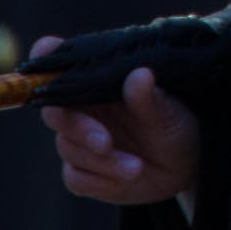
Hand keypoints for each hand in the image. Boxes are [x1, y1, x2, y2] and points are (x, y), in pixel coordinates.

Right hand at [31, 35, 200, 205]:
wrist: (184, 169)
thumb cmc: (175, 127)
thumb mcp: (170, 113)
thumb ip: (150, 97)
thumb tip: (139, 73)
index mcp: (101, 84)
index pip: (64, 65)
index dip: (48, 57)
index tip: (46, 49)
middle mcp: (85, 110)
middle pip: (56, 112)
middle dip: (79, 127)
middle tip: (105, 142)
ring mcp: (80, 141)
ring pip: (69, 148)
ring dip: (102, 161)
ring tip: (136, 167)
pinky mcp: (82, 172)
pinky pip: (76, 177)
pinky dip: (100, 180)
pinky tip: (126, 178)